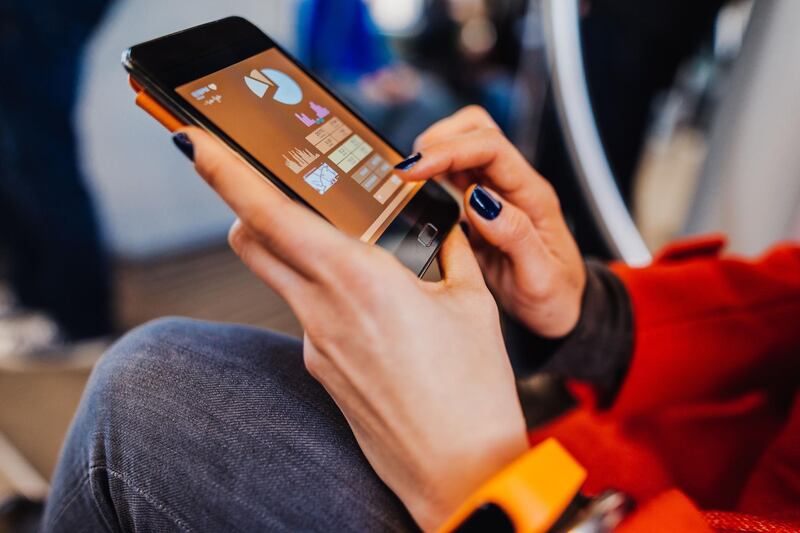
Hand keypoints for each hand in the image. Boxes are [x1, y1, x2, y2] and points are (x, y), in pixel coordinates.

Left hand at [177, 129, 528, 530]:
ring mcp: (315, 345)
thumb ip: (450, 253)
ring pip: (283, 278)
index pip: (271, 214)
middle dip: (247, 207)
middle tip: (271, 188)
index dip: (227, 173)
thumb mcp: (471, 305)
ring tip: (360, 259)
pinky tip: (378, 316)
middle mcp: (322, 310)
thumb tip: (446, 228)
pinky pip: (311, 317)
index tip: (200, 145)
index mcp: (358, 279)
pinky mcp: (323, 371)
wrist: (460, 473)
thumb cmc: (471, 393)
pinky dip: (329, 298)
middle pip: (253, 242)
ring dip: (299, 254)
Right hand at [398, 106, 585, 337]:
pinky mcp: (480, 207)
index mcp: (533, 195)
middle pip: (477, 130)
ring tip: (407, 179)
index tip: (413, 169)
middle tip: (407, 171)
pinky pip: (455, 175)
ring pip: (464, 146)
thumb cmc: (556, 295)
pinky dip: (432, 175)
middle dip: (438, 141)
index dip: (449, 151)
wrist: (562, 311)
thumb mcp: (541, 277)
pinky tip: (416, 192)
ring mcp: (496, 194)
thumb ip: (514, 236)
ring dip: (433, 153)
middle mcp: (514, 186)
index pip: (491, 149)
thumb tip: (479, 201)